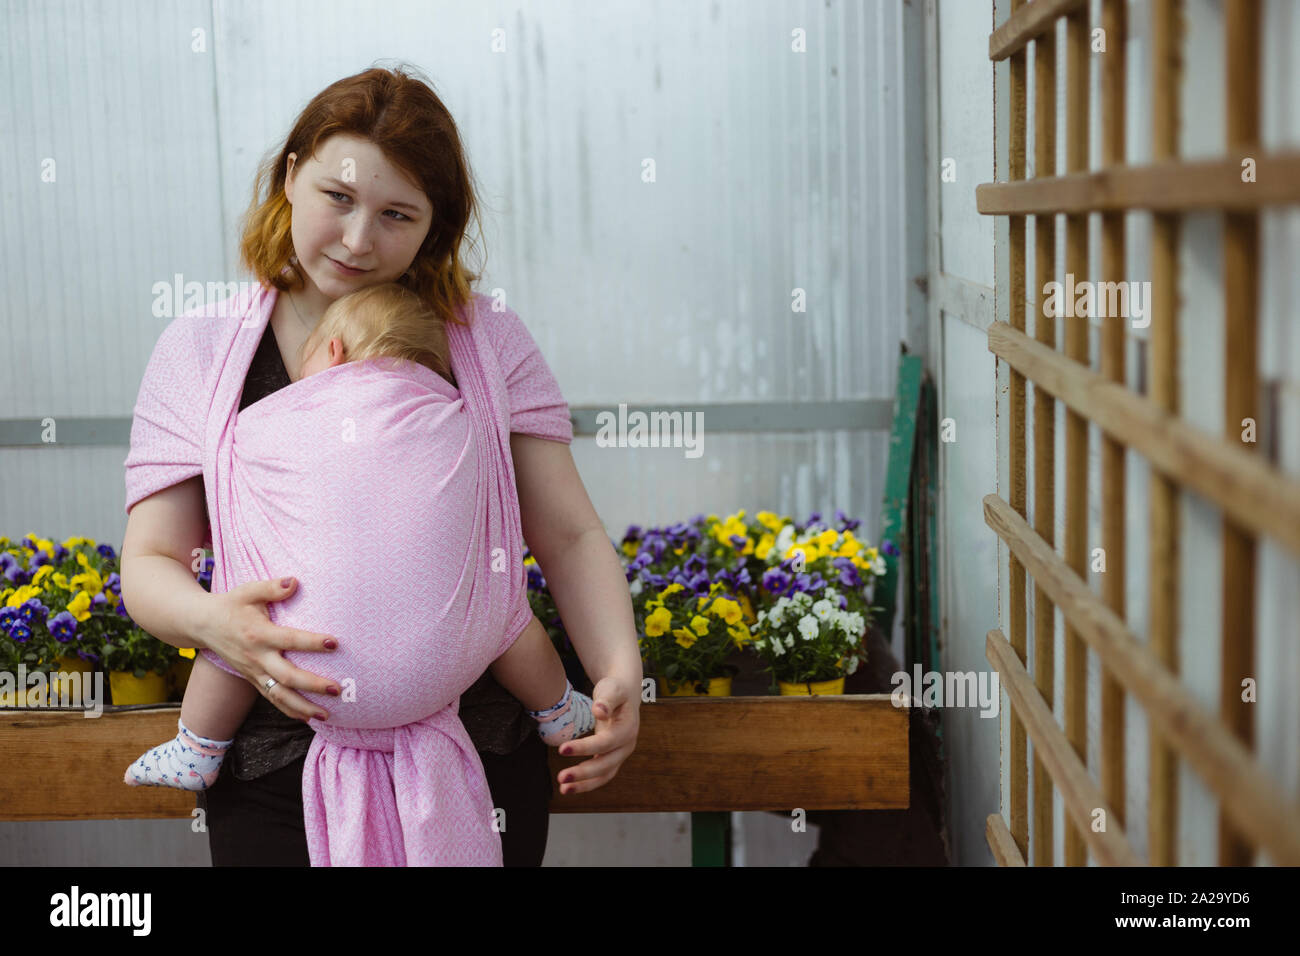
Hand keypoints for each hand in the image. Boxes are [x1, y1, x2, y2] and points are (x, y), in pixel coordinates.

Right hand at [199, 576, 340, 722]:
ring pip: (279, 696)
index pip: (289, 640)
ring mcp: (254, 672)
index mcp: (258, 634)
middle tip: (337, 689)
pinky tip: (308, 718)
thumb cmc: (231, 605)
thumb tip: (295, 581)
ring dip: (303, 707)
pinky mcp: (252, 680)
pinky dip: (290, 710)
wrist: (202, 624)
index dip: (311, 642)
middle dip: (312, 685)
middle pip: (286, 677)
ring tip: (327, 715)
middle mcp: (256, 657)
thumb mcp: (248, 591)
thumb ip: (271, 587)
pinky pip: (272, 699)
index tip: (334, 643)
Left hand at [555, 675, 639, 794]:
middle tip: (561, 777)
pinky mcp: (611, 759)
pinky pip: (600, 776)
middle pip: (605, 764)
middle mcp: (626, 746)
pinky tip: (567, 787)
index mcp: (628, 729)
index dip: (584, 747)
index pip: (605, 742)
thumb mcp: (612, 689)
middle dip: (583, 773)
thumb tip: (599, 711)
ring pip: (603, 775)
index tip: (562, 749)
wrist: (624, 695)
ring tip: (563, 788)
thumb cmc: (615, 690)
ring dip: (584, 784)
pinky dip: (585, 784)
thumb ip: (607, 700)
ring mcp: (620, 755)